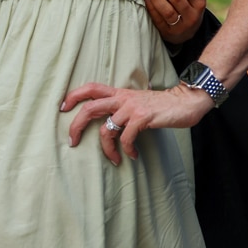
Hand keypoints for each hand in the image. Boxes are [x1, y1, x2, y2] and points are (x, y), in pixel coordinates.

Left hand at [61, 82, 211, 165]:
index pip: (91, 87)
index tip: (62, 107)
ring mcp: (132, 108)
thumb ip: (123, 107)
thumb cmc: (161, 105)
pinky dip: (127, 150)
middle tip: (72, 141)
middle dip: (76, 125)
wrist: (185, 101)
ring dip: (106, 148)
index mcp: (119, 93)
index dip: (74, 95)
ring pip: (106, 129)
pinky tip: (132, 155)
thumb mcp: (137, 102)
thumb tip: (109, 123)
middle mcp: (122, 99)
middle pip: (89, 108)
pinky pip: (126, 138)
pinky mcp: (143, 118)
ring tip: (114, 159)